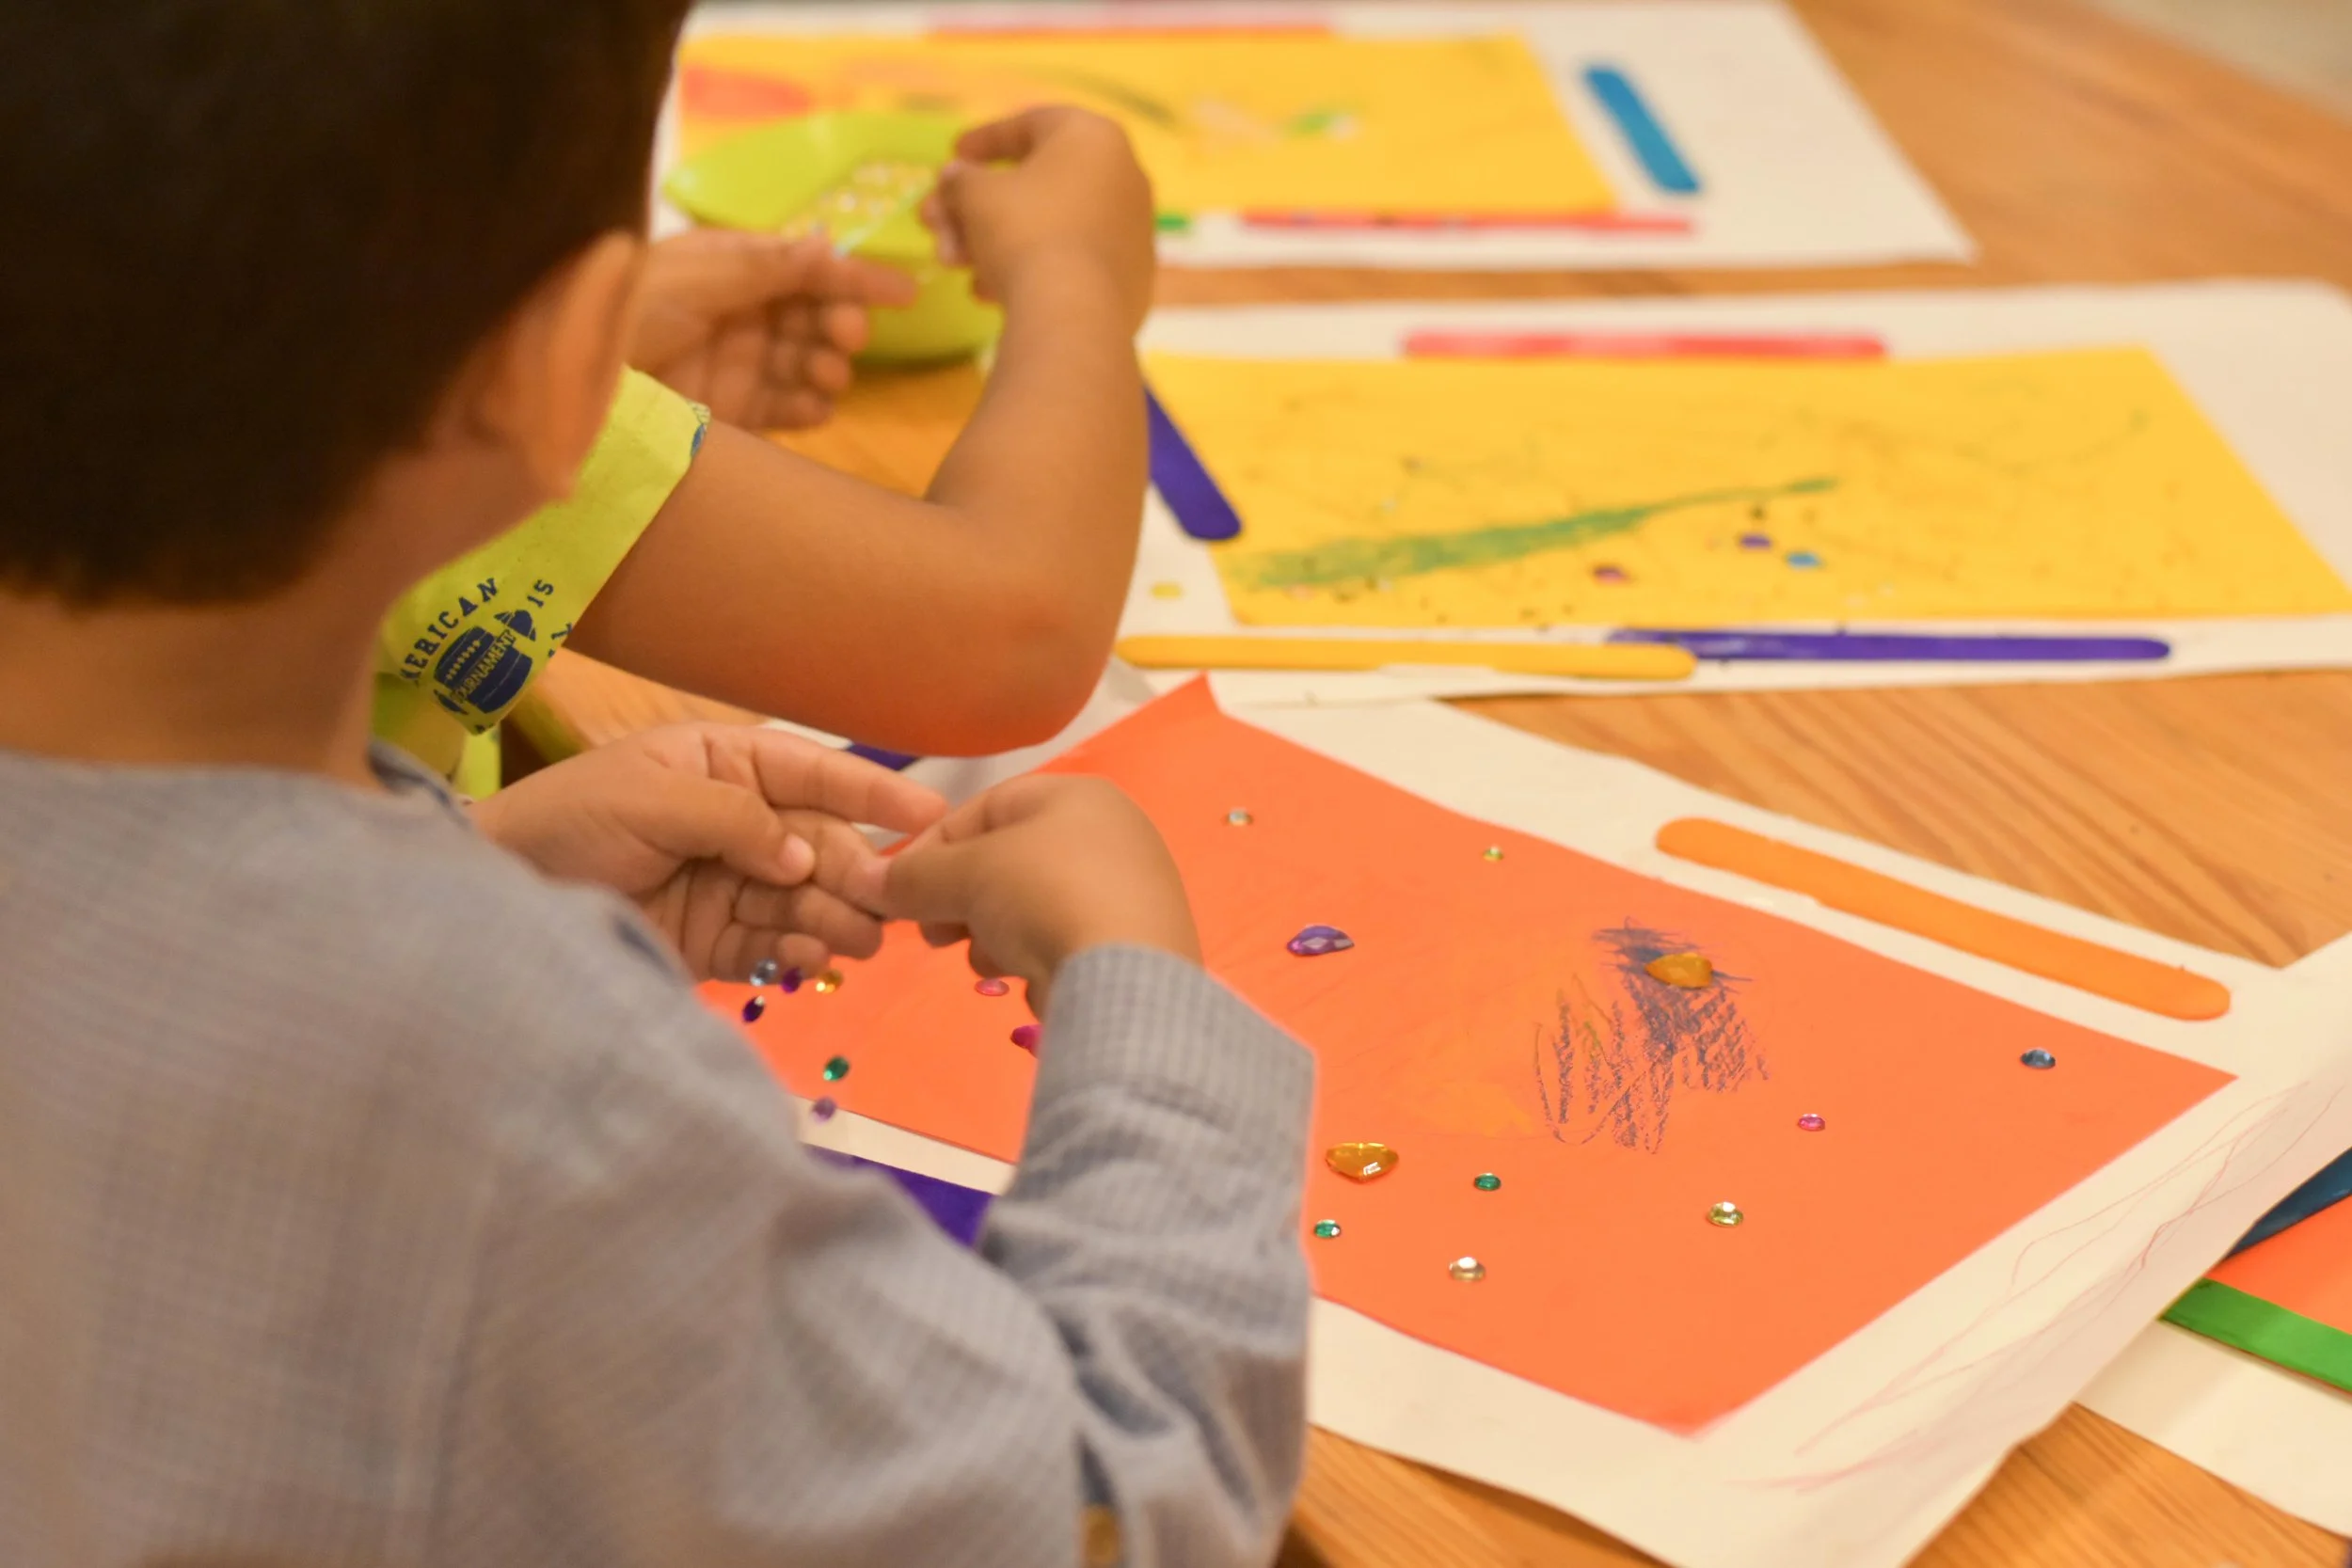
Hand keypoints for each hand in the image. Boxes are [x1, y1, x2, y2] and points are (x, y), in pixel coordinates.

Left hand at [471, 724, 945, 982]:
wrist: (496, 898)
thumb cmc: (563, 824)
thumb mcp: (644, 798)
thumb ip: (729, 819)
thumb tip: (799, 856)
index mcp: (722, 767)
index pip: (812, 773)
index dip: (871, 792)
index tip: (928, 813)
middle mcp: (737, 824)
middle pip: (819, 845)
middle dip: (855, 870)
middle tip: (885, 899)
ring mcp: (729, 886)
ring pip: (806, 901)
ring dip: (836, 918)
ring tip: (856, 939)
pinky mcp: (714, 944)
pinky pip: (773, 947)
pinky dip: (798, 954)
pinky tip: (811, 960)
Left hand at [629, 229, 919, 429]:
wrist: (563, 382)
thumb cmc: (622, 310)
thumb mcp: (696, 276)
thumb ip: (767, 266)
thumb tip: (830, 245)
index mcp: (733, 268)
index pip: (809, 269)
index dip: (856, 279)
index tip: (906, 294)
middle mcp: (743, 315)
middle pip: (817, 319)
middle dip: (840, 324)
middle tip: (844, 337)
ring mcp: (739, 366)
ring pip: (810, 365)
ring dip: (829, 368)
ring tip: (825, 375)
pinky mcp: (734, 415)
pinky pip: (789, 412)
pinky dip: (809, 410)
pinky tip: (814, 407)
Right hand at [845, 775, 1198, 1012]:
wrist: (1126, 977)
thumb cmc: (1043, 897)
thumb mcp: (964, 875)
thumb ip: (912, 876)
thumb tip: (870, 882)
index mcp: (1075, 795)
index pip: (982, 810)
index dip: (930, 848)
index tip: (895, 890)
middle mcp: (1109, 832)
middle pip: (1005, 861)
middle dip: (961, 899)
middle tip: (935, 934)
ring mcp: (1127, 889)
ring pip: (1029, 906)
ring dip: (993, 934)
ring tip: (989, 959)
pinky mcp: (1133, 942)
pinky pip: (1062, 940)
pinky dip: (1036, 956)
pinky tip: (1029, 978)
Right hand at [923, 107, 1156, 331]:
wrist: (1073, 315)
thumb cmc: (1024, 231)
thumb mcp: (975, 195)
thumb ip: (960, 179)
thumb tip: (956, 178)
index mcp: (1095, 139)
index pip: (1032, 124)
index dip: (984, 140)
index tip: (953, 155)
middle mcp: (1124, 178)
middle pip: (1035, 185)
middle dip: (976, 207)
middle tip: (936, 225)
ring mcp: (1133, 233)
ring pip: (1048, 227)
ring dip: (992, 242)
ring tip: (954, 266)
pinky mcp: (1131, 280)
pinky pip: (1071, 262)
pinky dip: (1029, 269)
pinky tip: (989, 294)